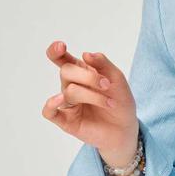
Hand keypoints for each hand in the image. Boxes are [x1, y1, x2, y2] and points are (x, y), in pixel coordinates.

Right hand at [42, 42, 139, 167]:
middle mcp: (71, 86)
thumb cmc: (120, 101)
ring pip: (68, 92)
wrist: (126, 128)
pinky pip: (49, 112)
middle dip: (88, 77)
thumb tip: (85, 54)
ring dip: (91, 95)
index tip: (62, 46)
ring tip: (109, 103)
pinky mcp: (66, 121)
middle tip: (107, 85)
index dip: (56, 51)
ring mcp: (67, 104)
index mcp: (80, 72)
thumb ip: (103, 64)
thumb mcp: (117, 78)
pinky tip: (61, 100)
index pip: (61, 59)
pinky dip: (51, 104)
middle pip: (66, 72)